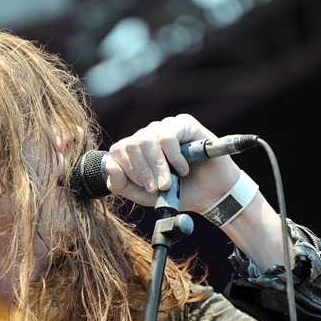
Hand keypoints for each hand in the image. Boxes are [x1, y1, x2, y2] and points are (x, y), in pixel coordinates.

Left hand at [104, 114, 242, 212]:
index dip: (128, 171)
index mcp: (136, 150)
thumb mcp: (144, 196)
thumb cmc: (179, 193)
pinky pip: (167, 137)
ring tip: (171, 182)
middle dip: (144, 172)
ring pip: (147, 140)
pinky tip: (183, 167)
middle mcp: (148, 135)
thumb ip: (121, 185)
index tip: (146, 187)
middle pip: (131, 145)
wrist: (211, 194)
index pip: (118, 151)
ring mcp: (165, 127)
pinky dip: (173, 157)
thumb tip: (109, 165)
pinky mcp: (183, 123)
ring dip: (158, 167)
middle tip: (158, 188)